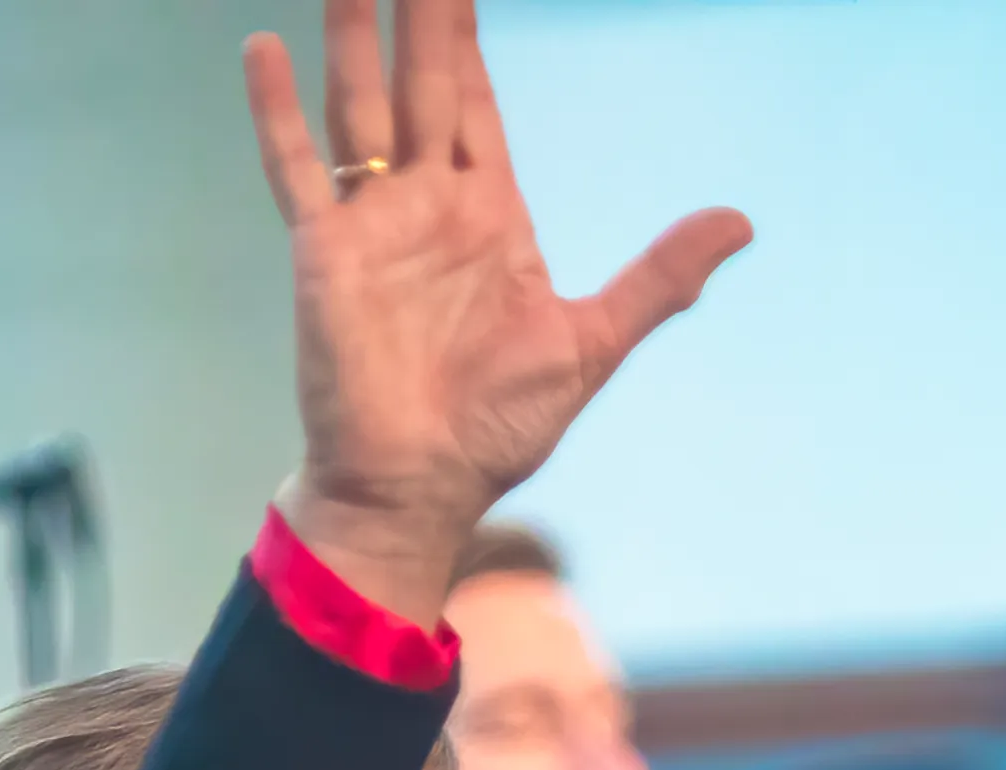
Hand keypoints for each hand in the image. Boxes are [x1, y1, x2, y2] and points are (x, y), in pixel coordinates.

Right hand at [242, 0, 750, 620]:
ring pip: (359, 106)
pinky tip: (264, 50)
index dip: (468, 43)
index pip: (475, 107)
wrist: (422, 486)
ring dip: (353, 38)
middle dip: (420, 16)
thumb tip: (741, 222)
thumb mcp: (593, 342)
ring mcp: (372, 223)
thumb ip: (658, 277)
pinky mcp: (325, 252)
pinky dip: (278, 114)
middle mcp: (425, 205)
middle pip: (421, 85)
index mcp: (487, 216)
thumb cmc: (497, 426)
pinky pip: (297, 169)